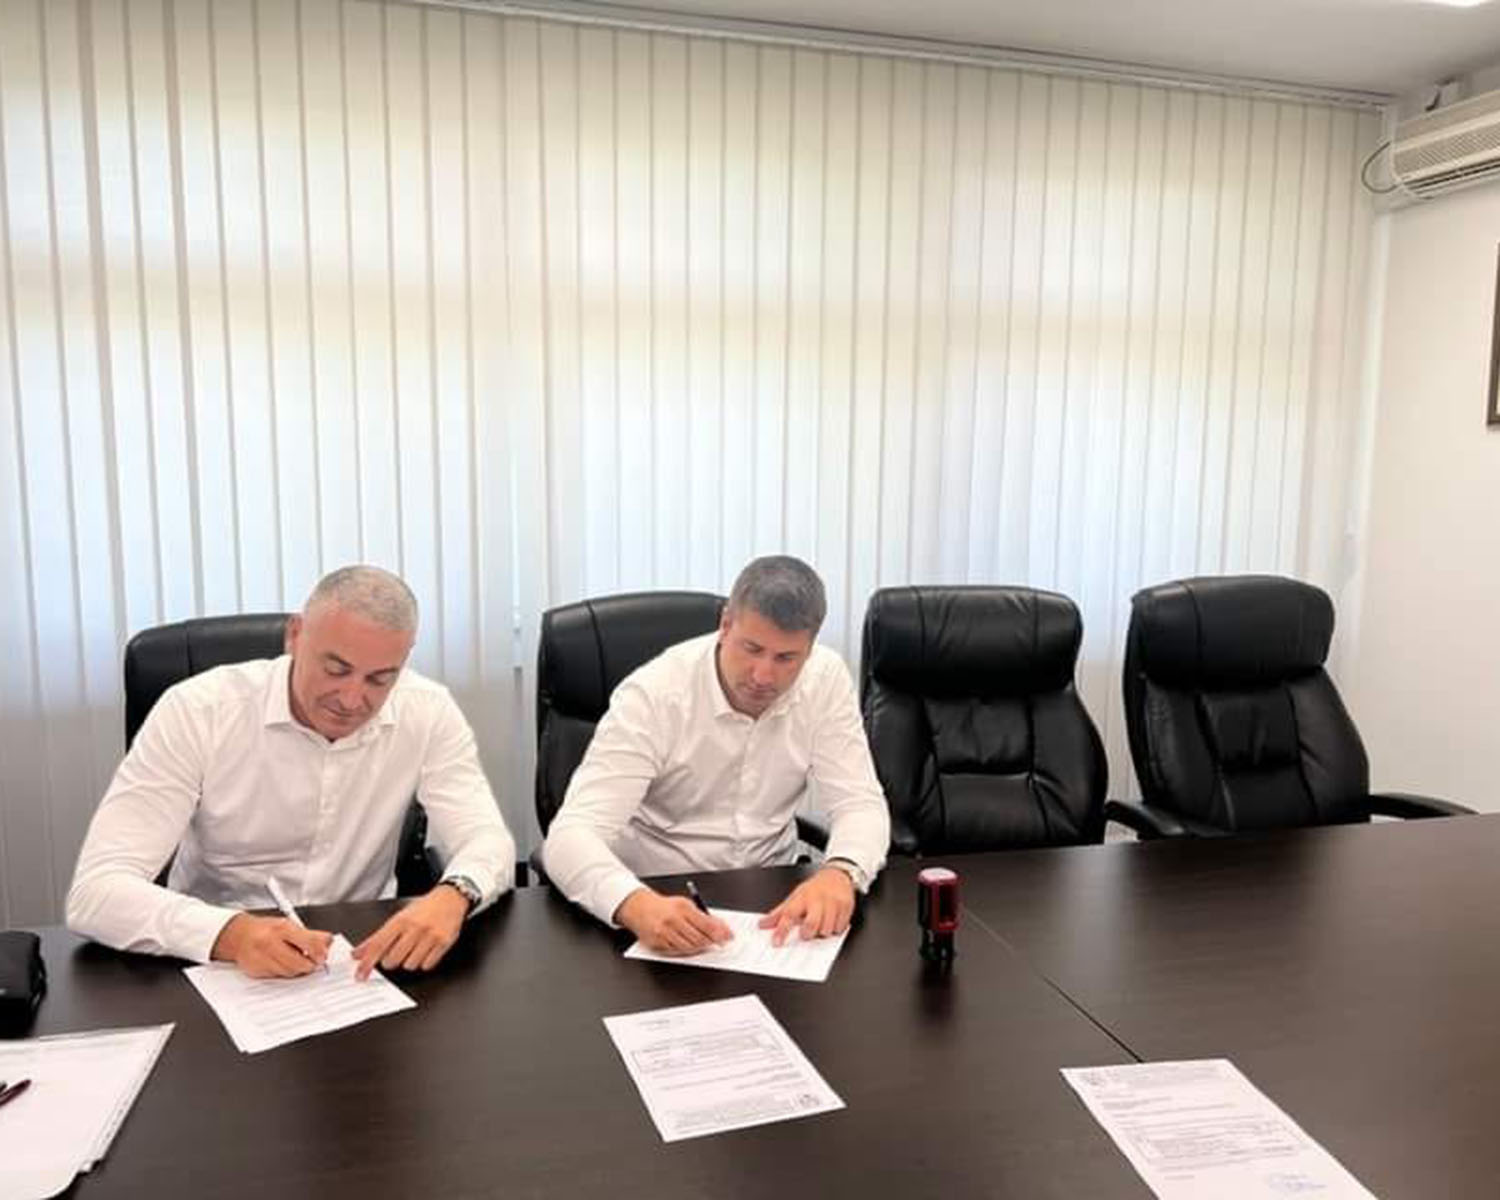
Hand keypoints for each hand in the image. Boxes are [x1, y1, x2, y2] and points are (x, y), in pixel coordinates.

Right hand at [211, 913, 332, 978]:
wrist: (238, 935)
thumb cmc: (266, 929)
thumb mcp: (289, 924)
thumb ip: (311, 934)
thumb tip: (328, 941)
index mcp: (282, 929)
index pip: (309, 943)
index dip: (320, 952)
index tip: (323, 956)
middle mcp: (270, 944)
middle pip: (300, 963)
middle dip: (310, 964)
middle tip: (313, 962)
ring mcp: (262, 959)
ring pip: (290, 972)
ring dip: (297, 969)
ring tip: (296, 960)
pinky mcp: (256, 971)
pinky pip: (278, 976)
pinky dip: (284, 972)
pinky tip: (281, 963)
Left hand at [352, 884, 468, 979]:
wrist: (450, 898)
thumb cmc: (423, 909)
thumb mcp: (398, 918)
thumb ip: (377, 937)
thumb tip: (358, 953)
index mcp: (400, 921)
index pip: (378, 945)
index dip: (367, 962)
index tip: (360, 975)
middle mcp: (414, 928)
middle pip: (392, 959)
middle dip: (390, 961)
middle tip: (396, 953)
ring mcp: (429, 936)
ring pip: (409, 965)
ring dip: (408, 962)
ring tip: (414, 949)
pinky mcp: (443, 943)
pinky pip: (427, 965)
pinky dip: (424, 962)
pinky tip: (426, 950)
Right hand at [614, 888, 733, 954]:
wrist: (639, 908)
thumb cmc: (664, 907)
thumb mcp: (685, 904)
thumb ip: (702, 915)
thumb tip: (721, 927)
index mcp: (682, 908)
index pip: (706, 924)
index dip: (720, 932)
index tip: (728, 937)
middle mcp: (673, 920)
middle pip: (699, 938)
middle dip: (712, 942)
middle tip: (719, 943)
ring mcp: (664, 933)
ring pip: (689, 947)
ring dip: (700, 948)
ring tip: (705, 944)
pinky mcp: (658, 943)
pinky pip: (677, 952)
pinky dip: (687, 950)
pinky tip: (690, 946)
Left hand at [759, 867, 854, 945]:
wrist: (837, 875)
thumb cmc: (814, 889)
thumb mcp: (794, 897)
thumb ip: (778, 913)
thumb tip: (762, 925)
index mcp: (802, 897)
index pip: (789, 914)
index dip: (782, 930)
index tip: (776, 942)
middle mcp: (817, 899)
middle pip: (811, 924)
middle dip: (807, 933)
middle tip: (806, 933)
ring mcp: (833, 903)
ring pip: (827, 929)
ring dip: (822, 932)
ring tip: (820, 924)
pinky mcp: (846, 906)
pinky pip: (840, 928)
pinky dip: (835, 929)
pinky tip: (832, 920)